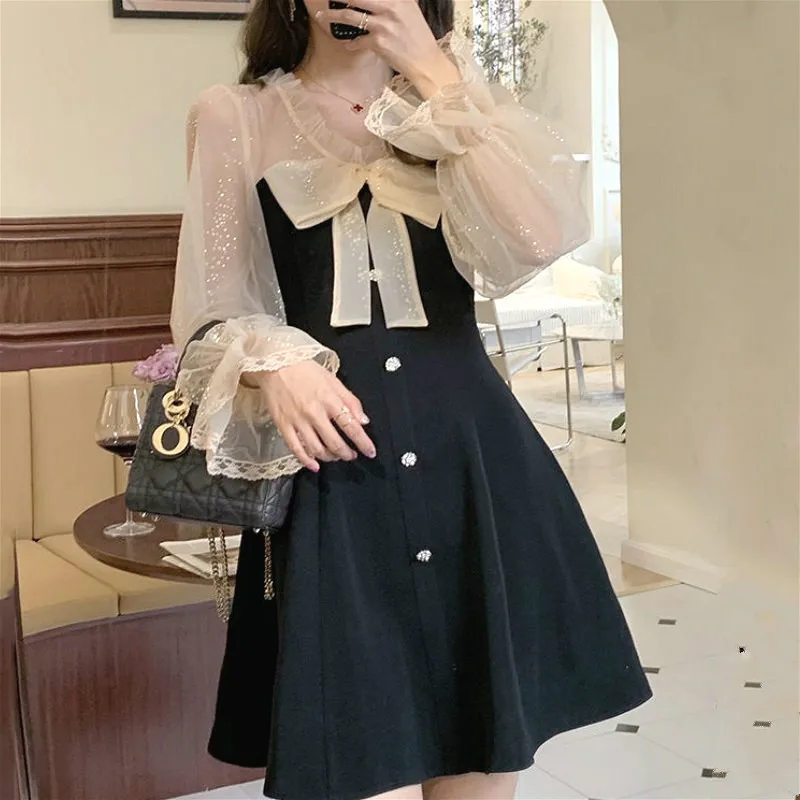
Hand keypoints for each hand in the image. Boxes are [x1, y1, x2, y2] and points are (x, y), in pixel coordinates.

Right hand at [249, 361, 376, 472]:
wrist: (275, 364)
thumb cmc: (305, 370)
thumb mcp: (333, 380)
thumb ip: (350, 400)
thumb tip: (363, 420)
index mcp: (329, 399)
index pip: (351, 426)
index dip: (363, 442)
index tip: (370, 451)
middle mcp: (314, 412)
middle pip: (335, 442)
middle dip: (347, 453)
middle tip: (352, 455)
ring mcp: (298, 420)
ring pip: (317, 448)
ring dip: (330, 457)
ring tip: (336, 456)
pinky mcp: (283, 425)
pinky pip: (296, 449)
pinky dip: (307, 460)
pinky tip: (314, 465)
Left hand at [317, 0, 461, 98]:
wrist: (426, 62)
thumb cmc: (418, 37)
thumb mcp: (409, 10)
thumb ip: (393, 1)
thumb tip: (374, 1)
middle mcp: (391, 7)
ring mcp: (384, 25)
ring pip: (350, 17)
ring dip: (332, 16)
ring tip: (321, 16)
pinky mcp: (379, 43)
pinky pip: (357, 41)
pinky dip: (350, 43)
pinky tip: (347, 43)